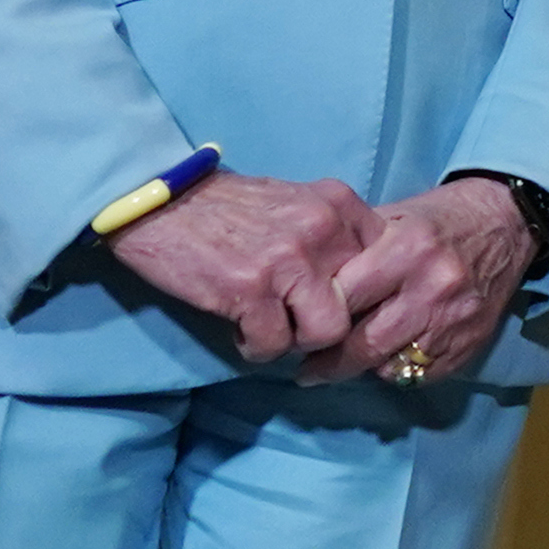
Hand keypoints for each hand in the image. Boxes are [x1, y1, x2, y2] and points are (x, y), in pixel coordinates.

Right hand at [107, 171, 381, 364]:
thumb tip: (365, 285)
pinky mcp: (250, 287)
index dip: (366, 297)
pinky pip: (273, 344)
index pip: (387, 264)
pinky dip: (255, 347)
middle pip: (363, 304)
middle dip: (333, 326)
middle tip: (304, 331)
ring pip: (327, 331)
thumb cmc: (228, 209)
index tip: (342, 309)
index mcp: (339, 205)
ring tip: (271, 329)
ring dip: (297, 340)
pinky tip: (240, 330)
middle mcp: (323, 228)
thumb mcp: (296, 205)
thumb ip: (332, 235)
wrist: (161, 201)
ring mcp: (289, 258)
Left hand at [308, 178, 534, 386]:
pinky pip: (420, 374)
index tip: (298, 329)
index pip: (344, 298)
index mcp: (408, 248)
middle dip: (329, 362)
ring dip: (364, 368)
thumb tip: (305, 286)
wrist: (509, 222)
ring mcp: (455, 319)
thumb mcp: (392, 216)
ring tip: (345, 362)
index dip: (314, 316)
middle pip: (365, 344)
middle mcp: (433, 287)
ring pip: (391, 366)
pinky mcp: (471, 343)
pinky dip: (399, 369)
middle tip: (307, 369)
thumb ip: (352, 249)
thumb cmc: (439, 218)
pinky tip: (388, 356)